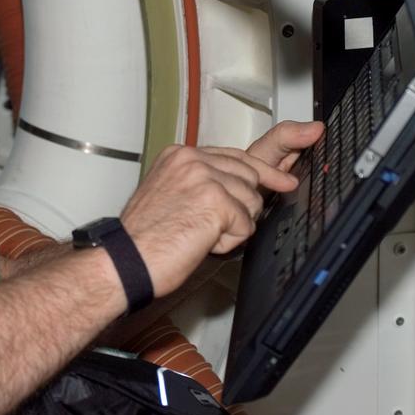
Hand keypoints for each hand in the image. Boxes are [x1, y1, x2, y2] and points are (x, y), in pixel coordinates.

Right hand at [118, 120, 322, 296]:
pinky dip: (228, 242)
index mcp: (180, 155)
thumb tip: (242, 187)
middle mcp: (192, 159)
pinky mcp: (216, 200)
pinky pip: (246, 225)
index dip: (265, 170)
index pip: (235, 155)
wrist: (126, 260)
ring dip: (232, 227)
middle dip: (245, 206)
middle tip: (219, 226)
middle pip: (250, 176)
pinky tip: (201, 241)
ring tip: (198, 235)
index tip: (288, 175)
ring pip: (251, 202)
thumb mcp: (170, 195)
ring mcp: (205, 177)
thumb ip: (201, 183)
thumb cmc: (145, 237)